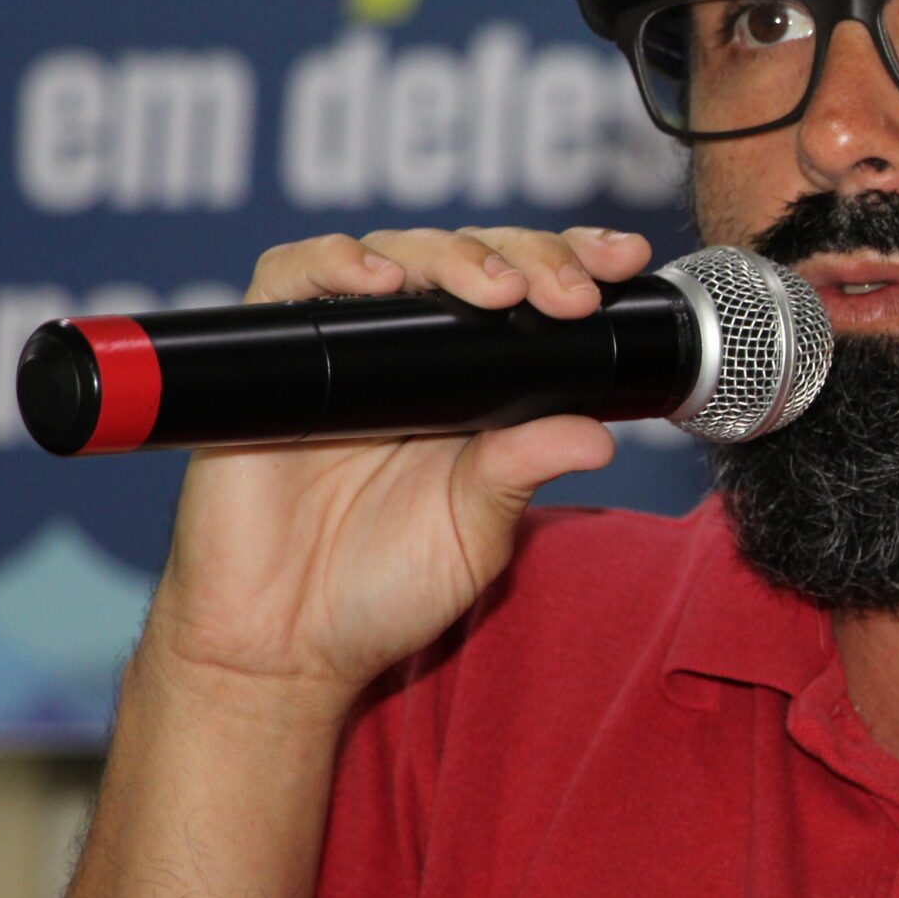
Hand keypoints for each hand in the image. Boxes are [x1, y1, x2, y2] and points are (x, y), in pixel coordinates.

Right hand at [139, 224, 653, 719]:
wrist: (282, 645)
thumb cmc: (382, 589)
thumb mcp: (475, 531)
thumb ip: (522, 472)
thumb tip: (598, 436)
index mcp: (476, 383)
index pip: (530, 292)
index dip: (573, 261)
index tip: (624, 260)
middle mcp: (412, 353)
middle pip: (471, 259)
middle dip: (529, 257)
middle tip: (565, 293)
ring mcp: (344, 348)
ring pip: (397, 253)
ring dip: (453, 255)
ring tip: (495, 289)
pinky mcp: (273, 355)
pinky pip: (290, 279)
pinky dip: (334, 263)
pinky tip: (381, 280)